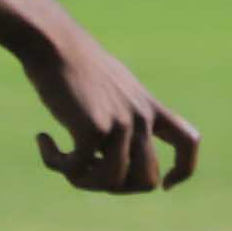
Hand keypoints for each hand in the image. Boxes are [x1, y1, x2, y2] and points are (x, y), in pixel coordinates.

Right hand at [22, 31, 200, 192]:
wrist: (54, 43)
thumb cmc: (76, 66)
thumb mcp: (111, 89)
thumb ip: (121, 116)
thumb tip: (115, 153)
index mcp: (150, 108)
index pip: (188, 142)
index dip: (182, 170)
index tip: (166, 185)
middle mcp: (141, 118)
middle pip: (147, 181)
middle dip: (116, 187)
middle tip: (87, 170)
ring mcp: (120, 124)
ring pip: (112, 182)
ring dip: (83, 180)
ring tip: (63, 161)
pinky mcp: (92, 128)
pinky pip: (77, 170)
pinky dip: (56, 163)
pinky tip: (43, 139)